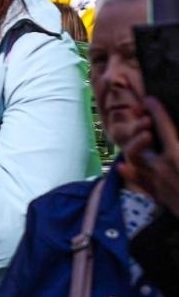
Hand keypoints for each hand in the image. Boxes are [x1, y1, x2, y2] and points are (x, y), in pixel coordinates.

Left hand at [118, 97, 178, 213]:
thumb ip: (178, 145)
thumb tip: (175, 140)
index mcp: (177, 156)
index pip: (164, 127)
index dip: (156, 111)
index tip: (150, 99)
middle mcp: (163, 167)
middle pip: (141, 142)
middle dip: (140, 127)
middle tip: (141, 116)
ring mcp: (157, 182)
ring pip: (136, 160)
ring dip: (134, 146)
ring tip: (138, 136)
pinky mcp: (158, 196)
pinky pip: (139, 182)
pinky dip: (130, 172)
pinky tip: (123, 164)